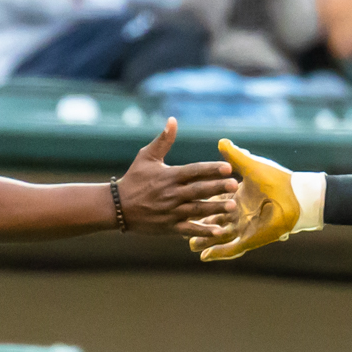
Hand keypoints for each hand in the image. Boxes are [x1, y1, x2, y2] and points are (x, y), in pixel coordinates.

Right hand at [115, 119, 238, 236]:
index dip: (210, 169)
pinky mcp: (169, 227)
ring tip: (232, 206)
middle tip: (235, 185)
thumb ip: (163, 140)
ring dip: (215, 208)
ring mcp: (171, 211)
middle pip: (198, 190)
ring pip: (196, 210)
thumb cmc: (134, 179)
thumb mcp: (146, 157)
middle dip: (217, 187)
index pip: (193, 171)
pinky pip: (188, 229)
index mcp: (169, 176)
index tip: (227, 167)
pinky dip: (203, 231)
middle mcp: (171, 194)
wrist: (117, 207)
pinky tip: (219, 231)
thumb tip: (172, 120)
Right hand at [193, 140, 303, 260]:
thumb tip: (221, 141)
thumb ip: (234, 156)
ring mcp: (245, 227)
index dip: (203, 202)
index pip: (216, 200)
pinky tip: (205, 256)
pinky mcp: (250, 239)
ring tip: (189, 245)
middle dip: (199, 225)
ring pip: (219, 236)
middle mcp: (241, 213)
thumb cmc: (277, 180)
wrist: (296, 197)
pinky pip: (232, 249)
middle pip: (215, 220)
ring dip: (205, 241)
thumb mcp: (250, 166)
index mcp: (240, 197)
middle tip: (183, 226)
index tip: (186, 201)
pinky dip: (219, 253)